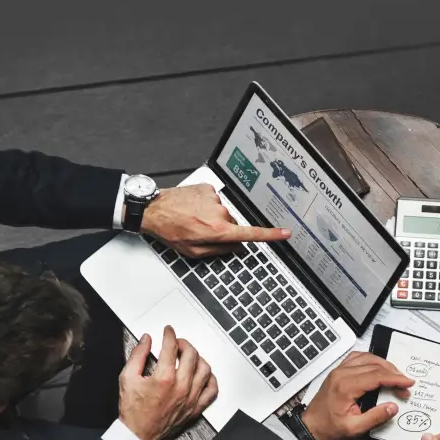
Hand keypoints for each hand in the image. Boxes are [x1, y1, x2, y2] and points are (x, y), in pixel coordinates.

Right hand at [117, 326, 218, 439]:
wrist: (138, 436)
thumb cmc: (133, 411)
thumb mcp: (127, 378)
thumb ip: (137, 355)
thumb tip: (146, 340)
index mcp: (164, 378)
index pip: (171, 347)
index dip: (169, 335)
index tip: (168, 332)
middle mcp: (181, 387)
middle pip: (191, 354)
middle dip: (183, 343)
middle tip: (177, 343)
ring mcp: (190, 398)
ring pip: (205, 369)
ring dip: (197, 358)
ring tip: (188, 357)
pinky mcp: (196, 408)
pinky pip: (212, 390)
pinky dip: (210, 379)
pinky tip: (201, 374)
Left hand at [139, 183, 290, 257]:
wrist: (154, 209)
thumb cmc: (170, 230)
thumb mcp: (193, 251)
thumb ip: (218, 251)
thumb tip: (235, 248)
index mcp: (218, 230)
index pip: (251, 234)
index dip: (271, 235)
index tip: (285, 233)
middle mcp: (220, 212)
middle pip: (232, 224)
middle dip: (221, 229)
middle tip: (201, 231)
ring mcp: (214, 198)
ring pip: (221, 212)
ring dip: (210, 216)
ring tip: (192, 218)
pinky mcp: (208, 188)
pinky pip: (213, 200)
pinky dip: (205, 205)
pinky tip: (191, 208)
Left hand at [301, 352, 413, 439]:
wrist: (310, 427)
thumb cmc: (329, 428)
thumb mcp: (354, 429)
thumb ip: (375, 417)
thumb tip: (393, 407)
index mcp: (346, 386)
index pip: (377, 376)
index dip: (395, 379)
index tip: (408, 383)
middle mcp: (342, 374)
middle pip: (373, 365)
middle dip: (393, 373)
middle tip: (405, 385)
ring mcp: (338, 370)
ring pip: (366, 358)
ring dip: (383, 364)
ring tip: (396, 375)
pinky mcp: (337, 372)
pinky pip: (356, 358)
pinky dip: (370, 360)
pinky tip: (378, 366)